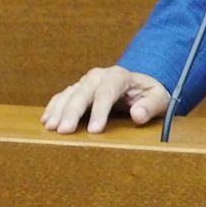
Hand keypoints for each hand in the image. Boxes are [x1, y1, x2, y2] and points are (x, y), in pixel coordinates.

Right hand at [41, 66, 169, 133]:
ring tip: (50, 127)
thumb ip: (150, 106)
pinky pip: (63, 96)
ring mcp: (87, 82)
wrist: (141, 85)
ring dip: (58, 109)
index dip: (100, 111)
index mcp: (119, 76)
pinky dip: (53, 107)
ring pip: (70, 93)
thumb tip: (138, 114)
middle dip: (72, 111)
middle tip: (64, 130)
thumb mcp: (159, 99)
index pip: (107, 92)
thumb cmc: (150, 94)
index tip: (94, 130)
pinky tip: (46, 119)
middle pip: (83, 92)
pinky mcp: (79, 90)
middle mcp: (99, 76)